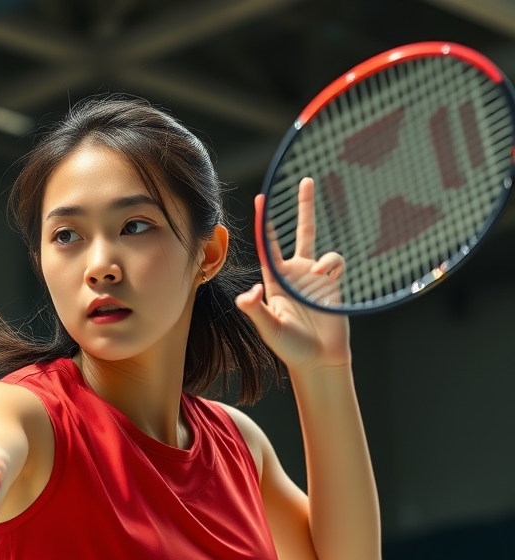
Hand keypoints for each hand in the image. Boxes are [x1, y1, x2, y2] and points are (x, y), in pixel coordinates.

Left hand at [235, 178, 350, 373]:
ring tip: (320, 281)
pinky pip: (336, 261)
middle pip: (298, 231)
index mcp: (274, 281)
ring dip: (322, 259)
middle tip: (307, 179)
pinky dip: (333, 267)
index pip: (267, 244)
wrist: (320, 359)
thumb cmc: (291, 347)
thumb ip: (255, 311)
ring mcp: (315, 277)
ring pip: (321, 246)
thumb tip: (246, 294)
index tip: (262, 198)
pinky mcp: (333, 283)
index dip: (265, 222)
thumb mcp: (268, 329)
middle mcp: (294, 274)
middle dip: (304, 206)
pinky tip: (329, 282)